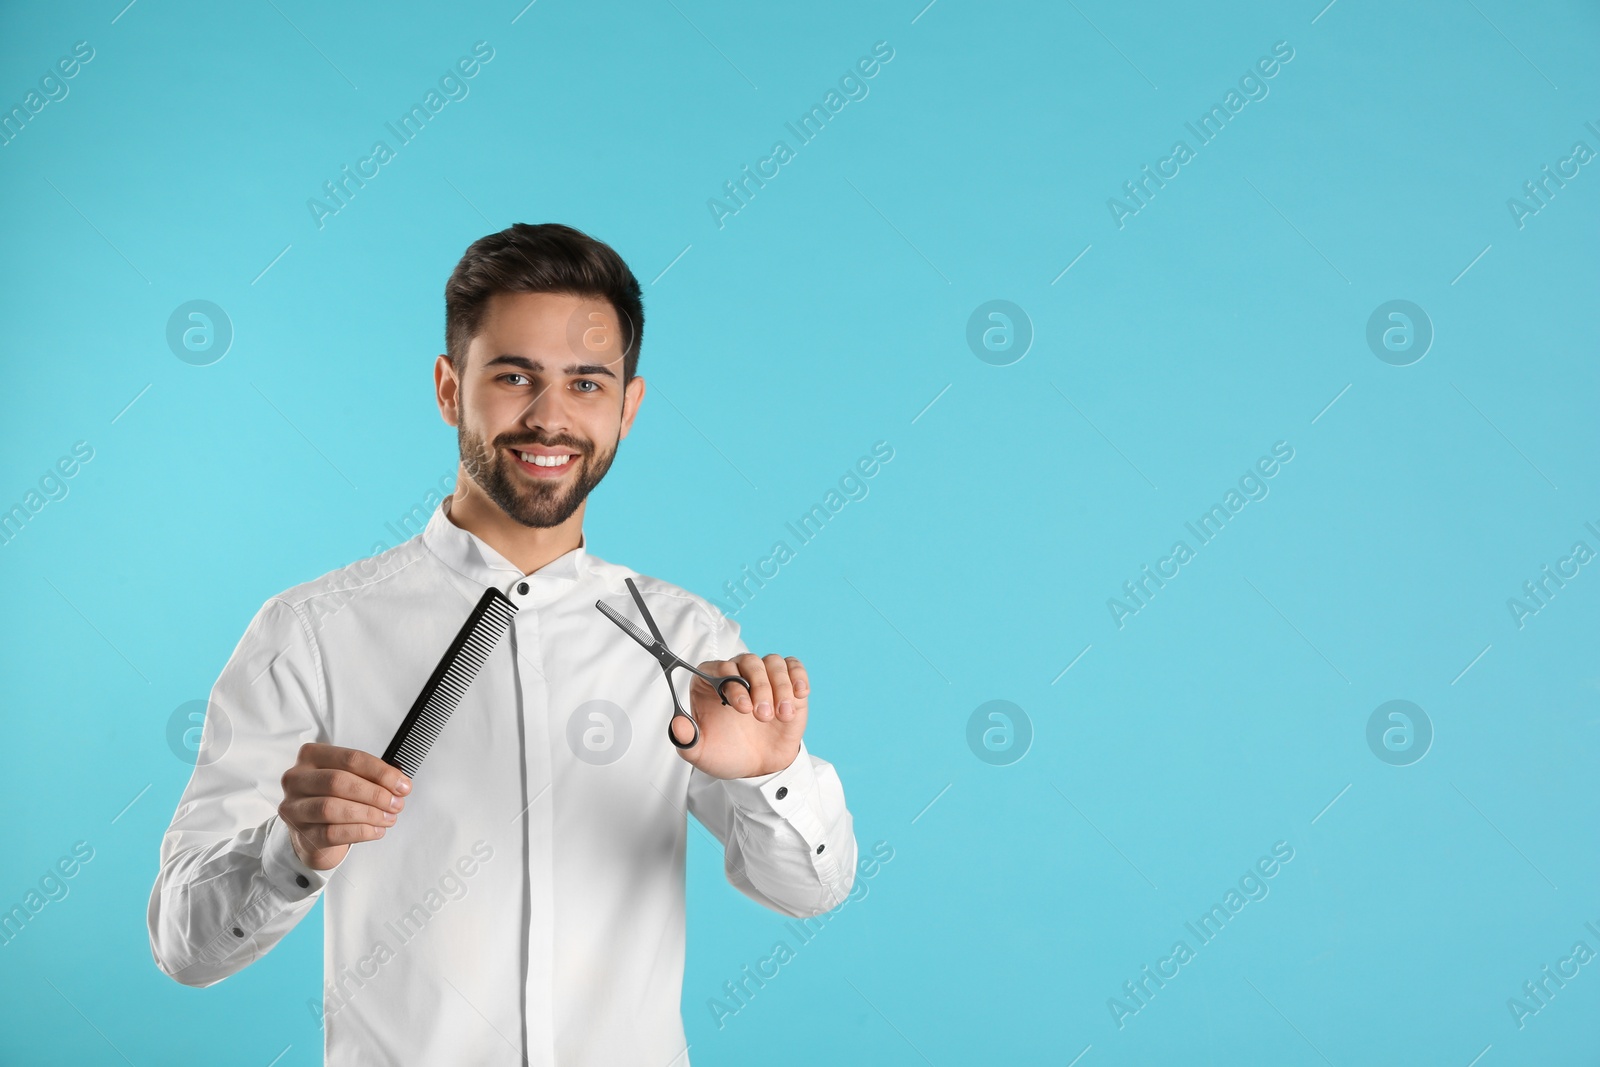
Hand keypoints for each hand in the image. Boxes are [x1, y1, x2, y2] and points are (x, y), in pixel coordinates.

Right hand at [278, 743, 411, 869]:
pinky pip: (331, 833)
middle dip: (374, 793)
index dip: (381, 772)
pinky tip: (376, 831)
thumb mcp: (352, 780)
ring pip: (331, 808)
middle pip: (338, 781)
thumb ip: (373, 777)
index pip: (350, 758)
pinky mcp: (300, 835)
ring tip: (388, 818)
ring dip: (368, 814)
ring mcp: (294, 808)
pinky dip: (360, 831)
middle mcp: (296, 779)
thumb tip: (401, 785)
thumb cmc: (336, 799)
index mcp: (311, 756)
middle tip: (396, 804)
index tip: (402, 785)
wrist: (313, 834)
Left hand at [677, 654, 808, 779]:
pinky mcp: (786, 684)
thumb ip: (686, 740)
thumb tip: (677, 725)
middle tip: (761, 715)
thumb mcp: (701, 753)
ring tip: (782, 714)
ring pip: (773, 662)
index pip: (717, 668)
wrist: (758, 768)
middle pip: (748, 661)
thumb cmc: (727, 754)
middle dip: (758, 686)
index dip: (730, 682)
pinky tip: (799, 694)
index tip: (741, 707)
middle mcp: (736, 674)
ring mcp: (763, 677)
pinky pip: (794, 667)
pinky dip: (798, 676)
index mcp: (709, 684)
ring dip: (780, 686)